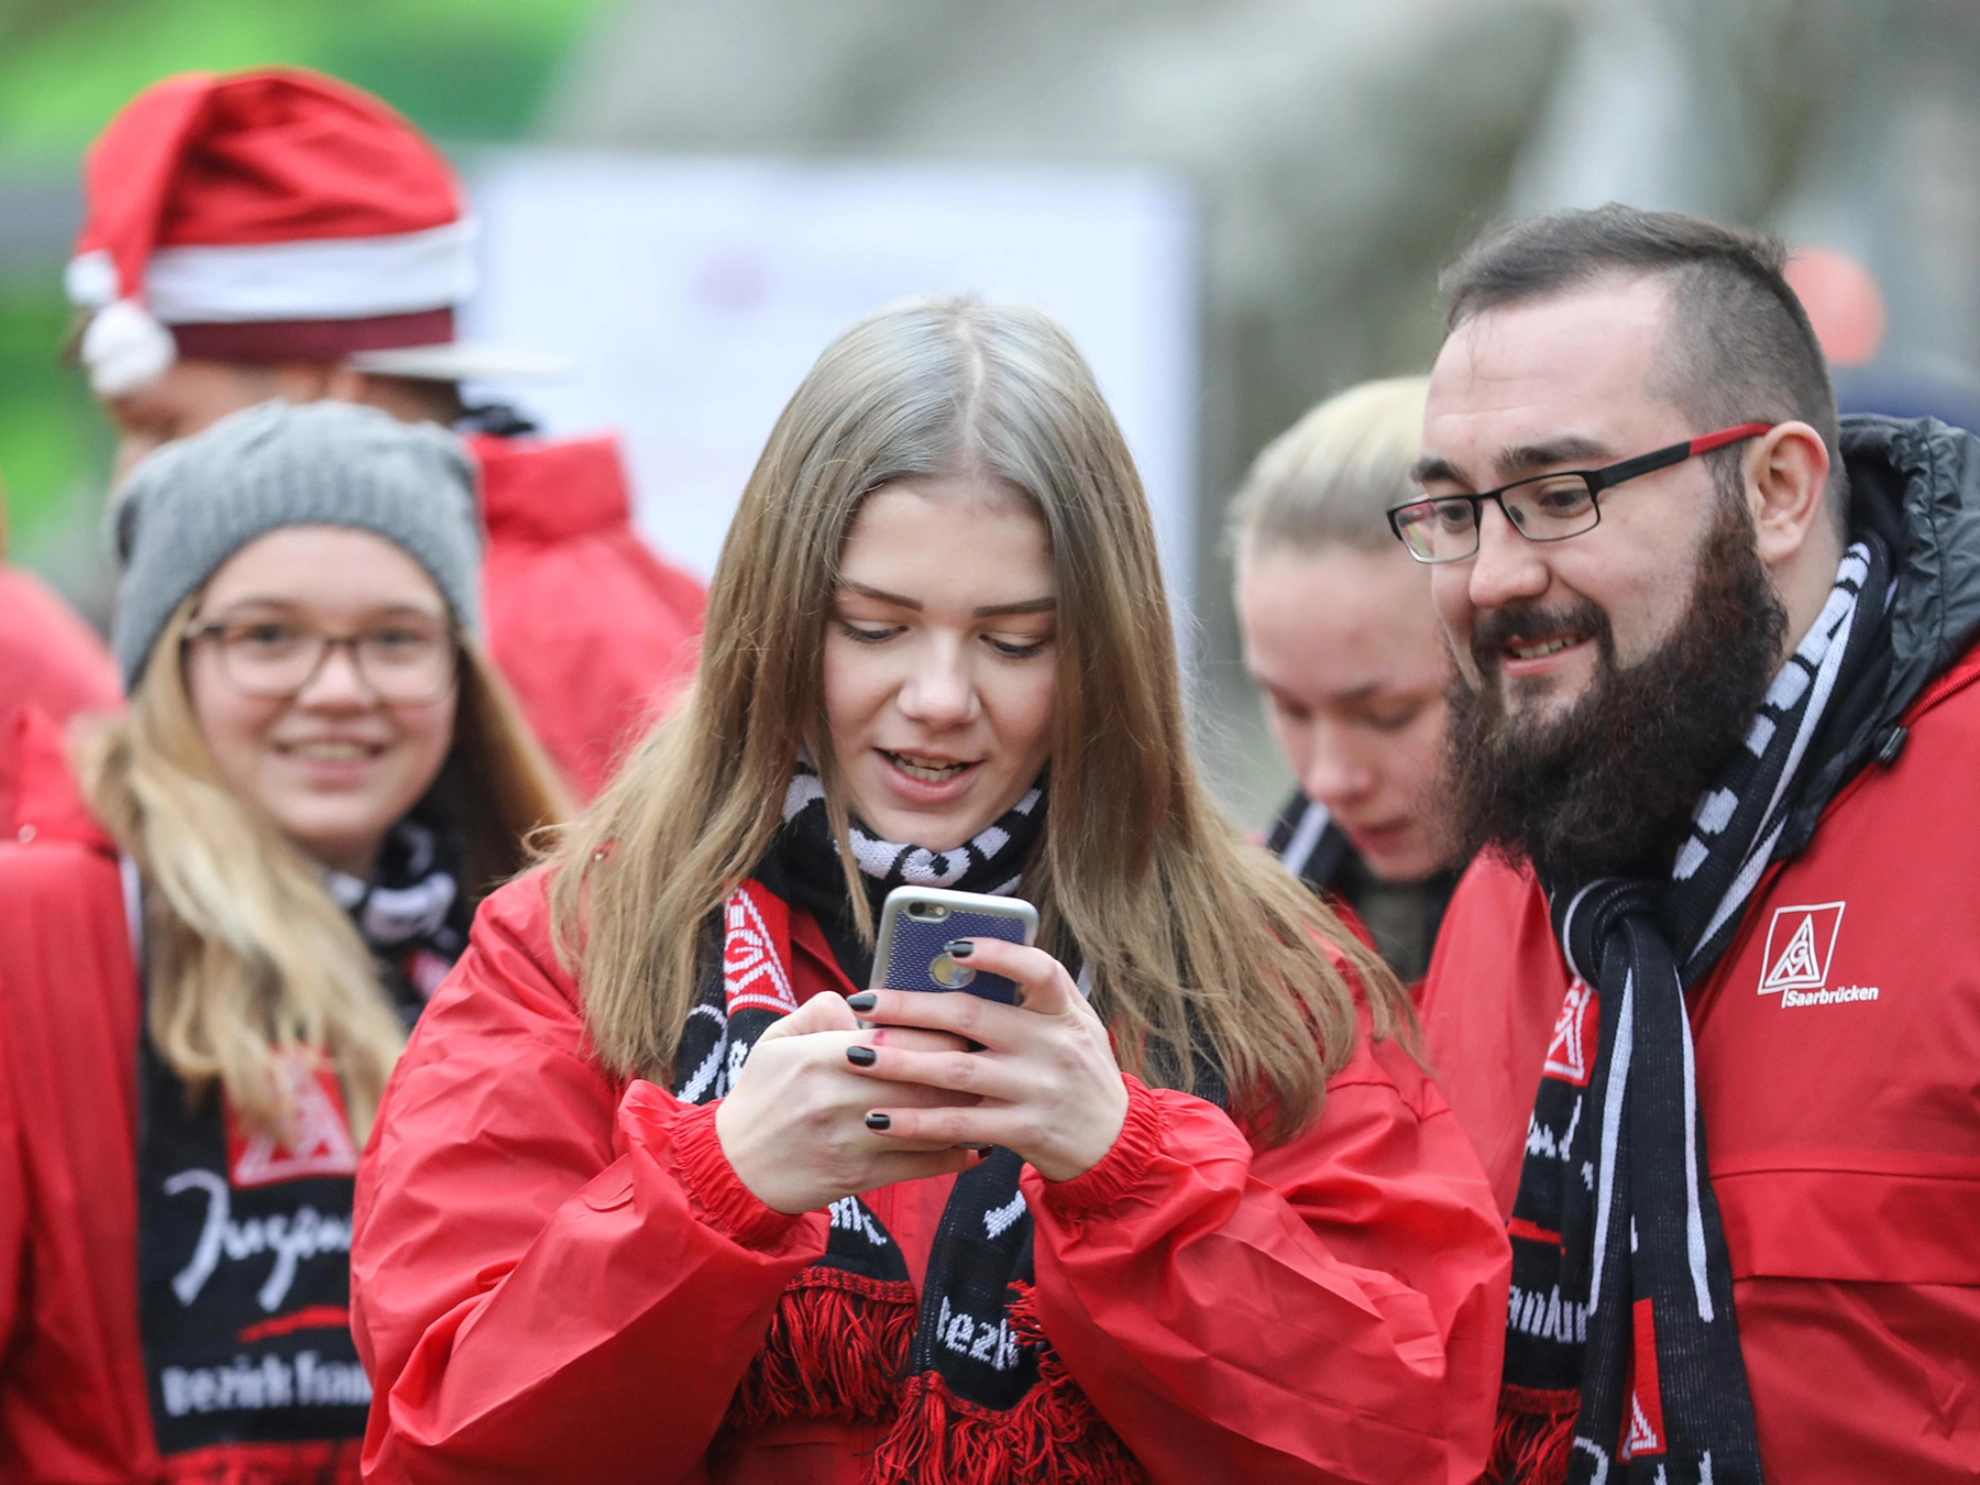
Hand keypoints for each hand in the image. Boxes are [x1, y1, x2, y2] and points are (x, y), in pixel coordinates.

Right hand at [713, 991, 977, 1214]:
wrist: (734, 1169)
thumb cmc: (761, 1097)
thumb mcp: (776, 1041)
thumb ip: (820, 1011)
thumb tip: (863, 1004)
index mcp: (820, 1056)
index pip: (898, 1037)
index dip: (938, 1031)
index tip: (962, 1027)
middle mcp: (838, 1097)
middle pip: (923, 1079)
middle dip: (963, 1071)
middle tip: (991, 1062)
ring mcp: (851, 1141)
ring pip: (928, 1122)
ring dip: (967, 1113)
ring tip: (994, 1101)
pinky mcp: (859, 1178)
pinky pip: (920, 1166)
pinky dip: (954, 1155)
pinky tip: (975, 1146)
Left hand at [846, 940, 1128, 1181]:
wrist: (1117, 1144)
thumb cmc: (1083, 1072)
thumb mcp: (1076, 1024)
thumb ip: (1036, 994)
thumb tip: (968, 960)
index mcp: (1063, 1011)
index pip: (1038, 971)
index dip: (998, 954)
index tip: (954, 946)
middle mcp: (1051, 1046)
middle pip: (972, 1017)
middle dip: (910, 1007)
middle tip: (863, 1002)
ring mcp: (1037, 1089)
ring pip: (957, 1071)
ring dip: (901, 1062)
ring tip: (855, 1056)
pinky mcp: (1024, 1131)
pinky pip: (960, 1124)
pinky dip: (917, 1122)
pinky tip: (879, 1118)